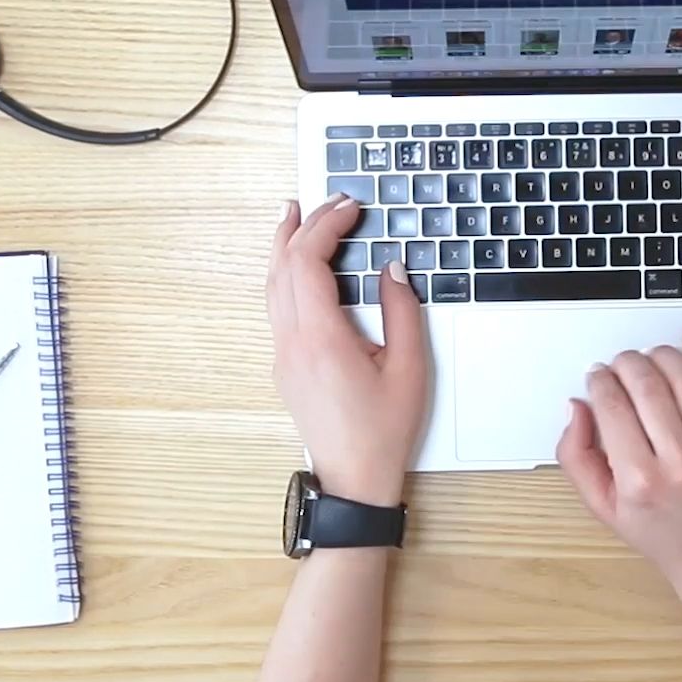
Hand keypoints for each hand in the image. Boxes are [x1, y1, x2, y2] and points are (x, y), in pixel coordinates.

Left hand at [267, 194, 427, 505]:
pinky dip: (284, 274)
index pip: (308, 262)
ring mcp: (284, 355)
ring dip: (284, 247)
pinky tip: (298, 268)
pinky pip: (277, 306)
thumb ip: (402, 311)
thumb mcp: (409, 368)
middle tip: (326, 200)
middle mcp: (293, 343)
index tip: (350, 207)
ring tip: (296, 217)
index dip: (326, 225)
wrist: (353, 481)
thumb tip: (392, 269)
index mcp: (321, 338)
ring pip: (272, 287)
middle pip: (283, 267)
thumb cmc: (383, 431)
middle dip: (302, 226)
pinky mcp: (286, 366)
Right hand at [554, 328, 681, 634]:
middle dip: (624, 363)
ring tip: (647, 358)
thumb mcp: (602, 507)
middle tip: (617, 366)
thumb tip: (576, 407)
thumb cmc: (661, 535)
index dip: (598, 381)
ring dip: (661, 355)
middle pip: (645, 384)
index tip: (596, 378)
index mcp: (639, 479)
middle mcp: (678, 460)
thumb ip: (576, 456)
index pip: (611, 405)